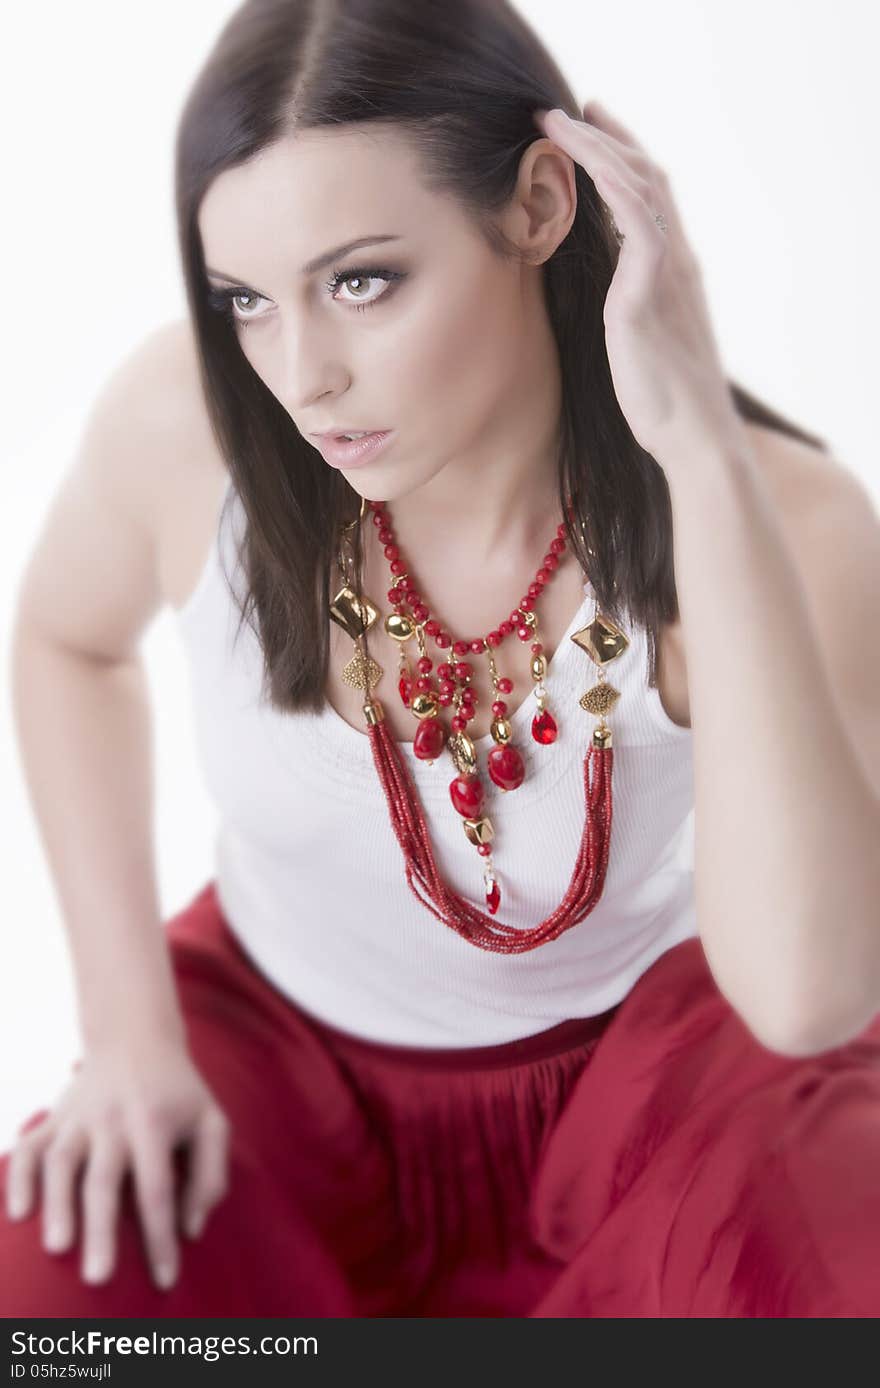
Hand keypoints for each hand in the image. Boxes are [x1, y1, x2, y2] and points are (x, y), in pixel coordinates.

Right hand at [3, 1038, 230, 1290]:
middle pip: (104, 1181)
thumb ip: (212, 1174)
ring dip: (56, 1205)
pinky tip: (19, 1213)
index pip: (158, 1189)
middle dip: (100, 1231)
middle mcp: (112, 1120)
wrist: (135, 1036)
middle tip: (98, 1278)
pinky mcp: (53, 1116)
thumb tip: (191, 1228)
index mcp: (155, 1122)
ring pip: (61, 1163)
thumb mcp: (212, 1120)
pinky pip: (29, 1147)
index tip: (165, 1279)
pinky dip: (18, 1177)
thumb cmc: (179, 1091)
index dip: (161, 1236)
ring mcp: (77, 1117)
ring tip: (57, 1248)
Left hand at [533, 100, 745, 465]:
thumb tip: (605, 310)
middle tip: (569, 110)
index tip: (591, 131)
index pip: (650, 198)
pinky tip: (588, 165)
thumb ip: (627, 315)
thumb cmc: (666, 406)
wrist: (695, 439)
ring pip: (639, 189)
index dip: (621, 160)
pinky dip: (614, 188)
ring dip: (599, 150)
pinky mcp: (648, 296)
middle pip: (646, 179)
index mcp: (672, 274)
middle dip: (607, 139)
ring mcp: (666, 275)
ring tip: (560, 123)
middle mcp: (675, 264)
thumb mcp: (639, 348)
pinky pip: (638, 225)